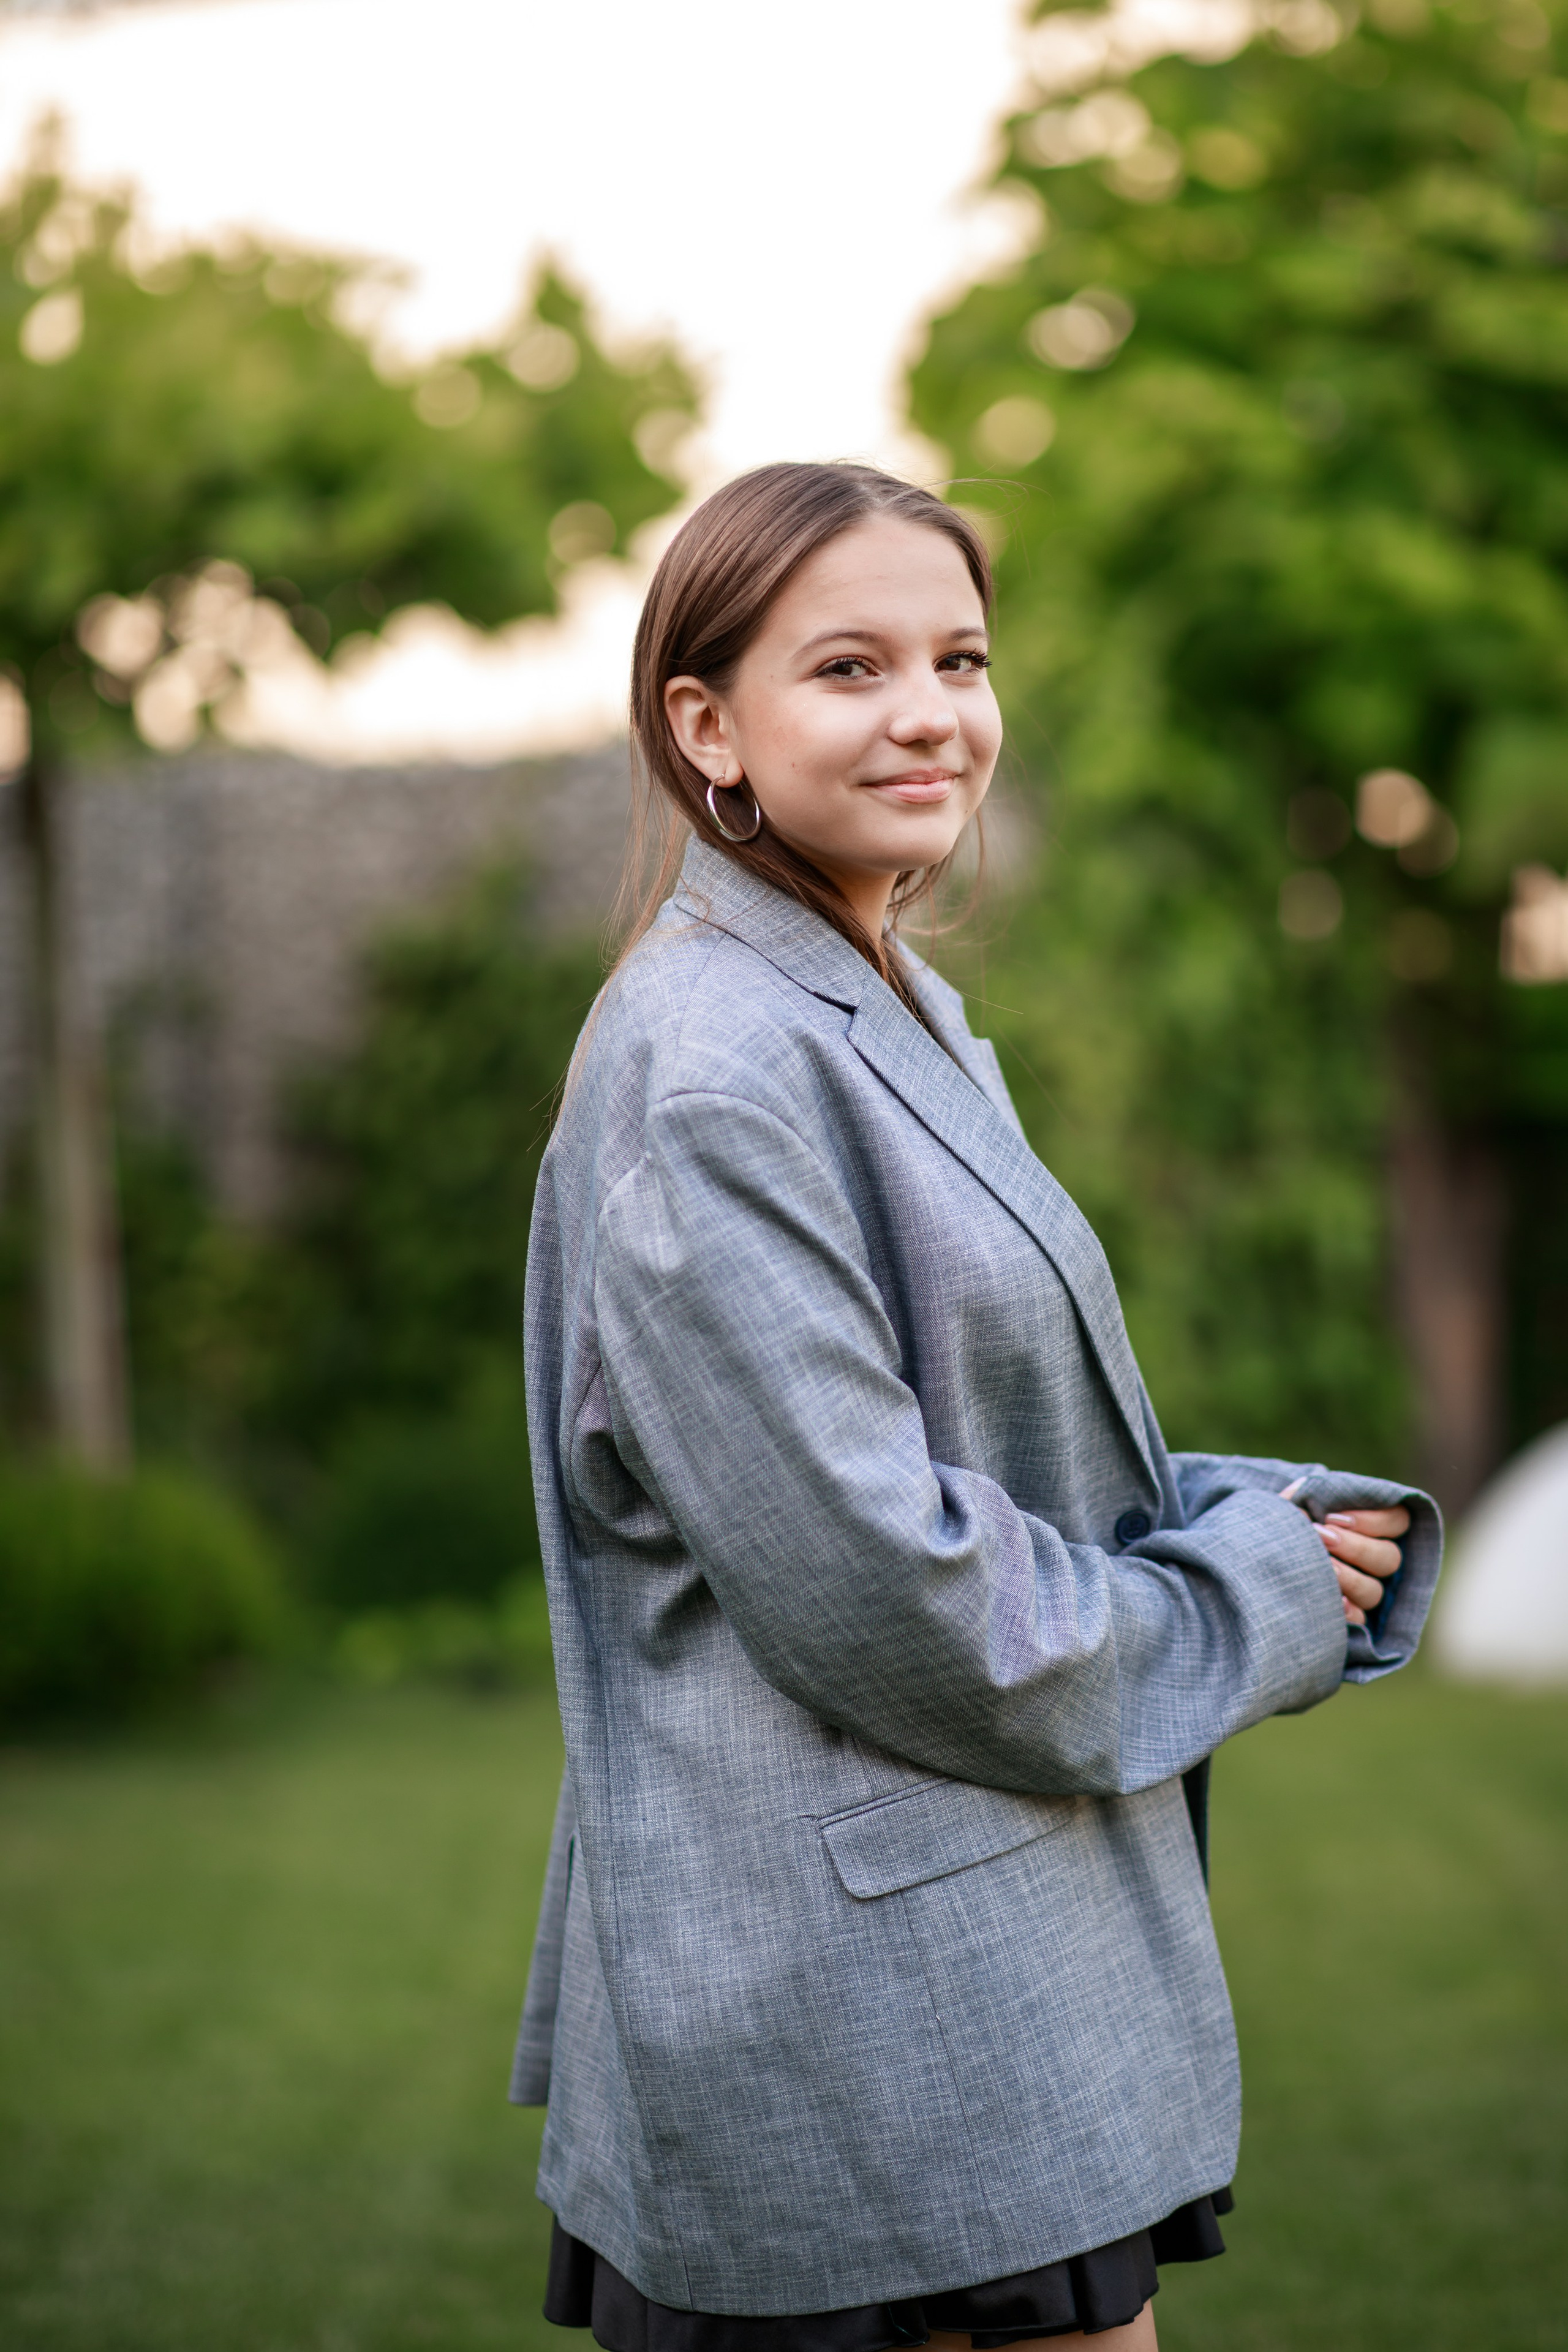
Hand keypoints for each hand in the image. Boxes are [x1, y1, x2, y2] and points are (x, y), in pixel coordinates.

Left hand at [1280, 1483, 1409, 1626]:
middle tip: (1322, 1537)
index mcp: (1368, 1527)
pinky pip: (1360, 1622)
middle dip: (1356, 1546)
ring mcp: (1362, 1592)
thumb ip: (1305, 1494)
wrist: (1252, 1563)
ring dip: (1349, 1578)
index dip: (1375, 1519)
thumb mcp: (1290, 1504)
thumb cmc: (1278, 1526)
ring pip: (1375, 1591)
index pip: (1398, 1520)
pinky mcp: (1347, 1618)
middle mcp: (1372, 1562)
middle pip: (1389, 1558)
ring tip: (1321, 1566)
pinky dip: (1348, 1612)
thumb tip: (1308, 1492)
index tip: (1334, 1517)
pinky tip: (1333, 1601)